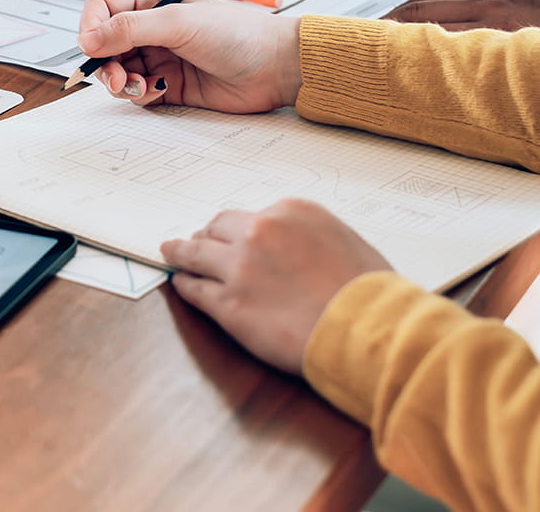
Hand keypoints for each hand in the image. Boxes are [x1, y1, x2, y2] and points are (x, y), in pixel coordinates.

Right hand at [77, 0, 302, 113]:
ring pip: (118, 71)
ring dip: (120, 81)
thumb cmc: (239, 34)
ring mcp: (161, 58)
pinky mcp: (169, 86)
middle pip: (106, 44)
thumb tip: (88, 38)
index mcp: (155, 1)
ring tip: (138, 86)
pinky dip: (137, 95)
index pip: (104, 8)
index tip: (90, 46)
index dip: (91, 26)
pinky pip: (137, 92)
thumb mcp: (179, 22)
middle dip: (104, 62)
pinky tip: (154, 92)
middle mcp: (154, 28)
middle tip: (116, 76)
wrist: (275, 68)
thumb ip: (130, 28)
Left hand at [160, 199, 392, 374]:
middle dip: (208, 234)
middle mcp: (260, 231)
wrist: (366, 328)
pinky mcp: (229, 304)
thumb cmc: (369, 292)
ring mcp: (240, 267)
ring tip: (170, 252)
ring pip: (196, 253)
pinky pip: (194, 289)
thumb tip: (300, 249)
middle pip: (218, 227)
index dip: (242, 229)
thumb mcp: (346, 241)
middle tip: (197, 240)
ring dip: (181, 252)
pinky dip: (184, 285)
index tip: (236, 236)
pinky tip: (179, 283)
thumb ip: (313, 237)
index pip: (252, 215)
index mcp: (291, 211)